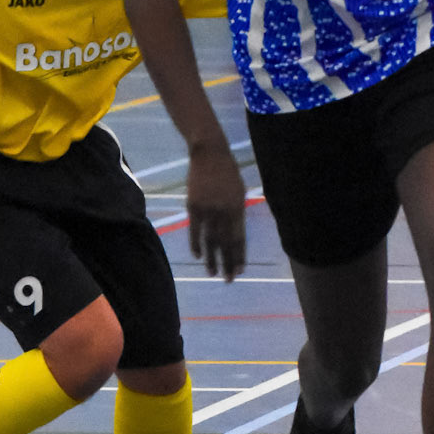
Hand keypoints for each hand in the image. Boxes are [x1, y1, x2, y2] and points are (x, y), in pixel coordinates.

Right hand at [186, 142, 246, 280]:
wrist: (209, 153)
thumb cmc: (227, 172)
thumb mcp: (239, 191)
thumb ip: (238, 213)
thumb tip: (236, 235)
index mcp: (238, 208)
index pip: (239, 238)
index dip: (239, 255)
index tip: (240, 271)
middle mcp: (224, 211)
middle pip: (225, 243)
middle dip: (227, 263)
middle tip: (229, 280)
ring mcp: (208, 209)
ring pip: (210, 240)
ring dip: (212, 259)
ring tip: (212, 274)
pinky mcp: (193, 206)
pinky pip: (194, 230)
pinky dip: (196, 245)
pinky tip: (198, 257)